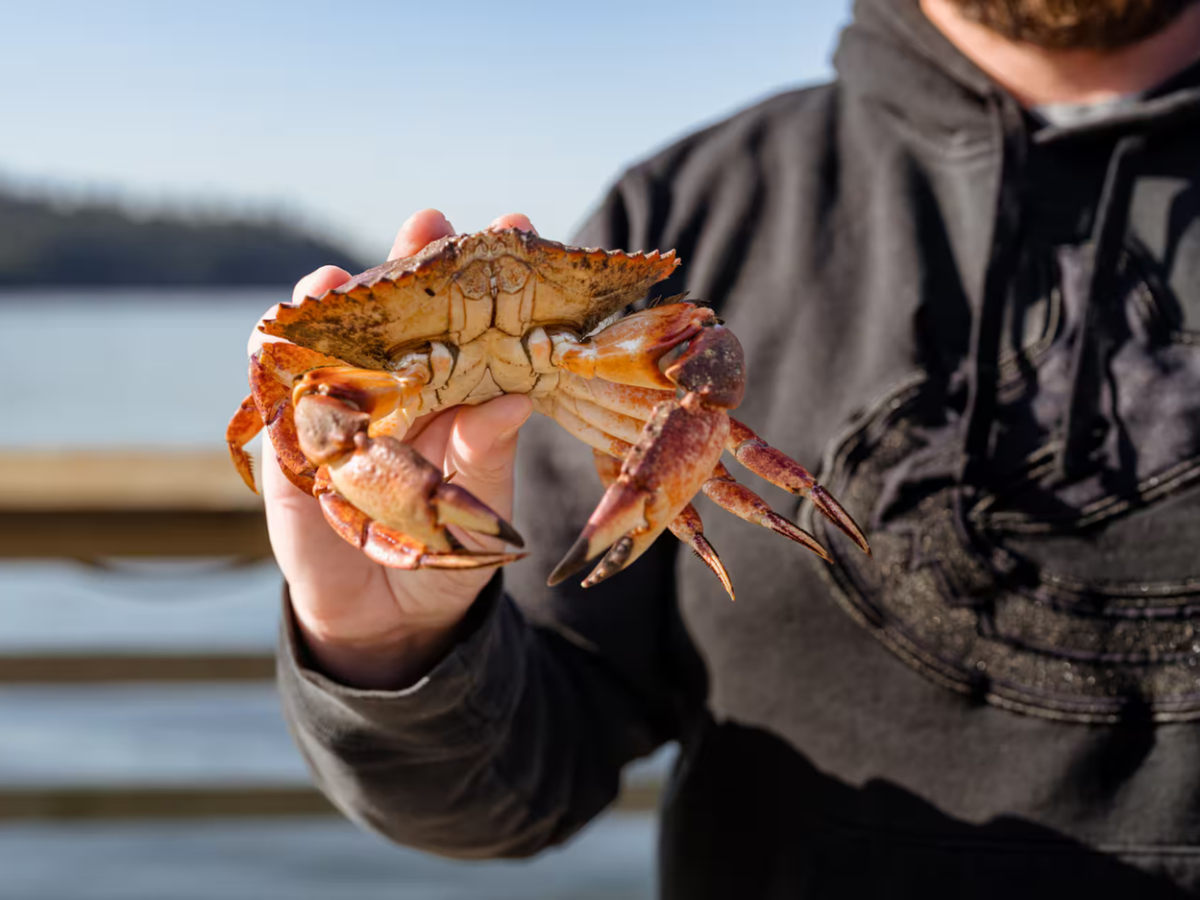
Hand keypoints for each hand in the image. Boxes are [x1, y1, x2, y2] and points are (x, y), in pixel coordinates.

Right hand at [251, 209, 534, 688]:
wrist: (391, 618)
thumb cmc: (446, 545)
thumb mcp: (480, 500)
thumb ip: (488, 450)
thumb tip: (517, 399)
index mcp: (450, 386)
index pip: (467, 314)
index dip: (485, 271)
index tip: (517, 227)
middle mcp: (393, 383)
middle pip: (395, 307)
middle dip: (409, 260)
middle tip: (433, 223)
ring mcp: (337, 404)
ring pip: (329, 333)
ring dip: (336, 298)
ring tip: (351, 275)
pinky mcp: (289, 440)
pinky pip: (275, 386)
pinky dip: (277, 353)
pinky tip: (286, 327)